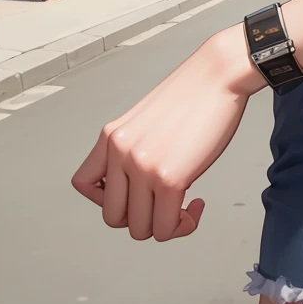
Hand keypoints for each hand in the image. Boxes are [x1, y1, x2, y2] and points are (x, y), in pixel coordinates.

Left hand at [71, 26, 259, 240]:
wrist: (219, 74)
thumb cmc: (193, 95)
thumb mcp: (146, 120)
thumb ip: (134, 149)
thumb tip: (138, 189)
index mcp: (111, 135)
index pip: (83, 184)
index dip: (106, 199)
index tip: (134, 193)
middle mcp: (120, 152)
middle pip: (113, 217)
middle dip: (141, 217)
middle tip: (164, 203)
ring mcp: (142, 166)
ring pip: (140, 229)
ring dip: (164, 225)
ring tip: (184, 205)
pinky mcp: (168, 179)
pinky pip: (165, 228)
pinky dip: (183, 226)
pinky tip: (196, 205)